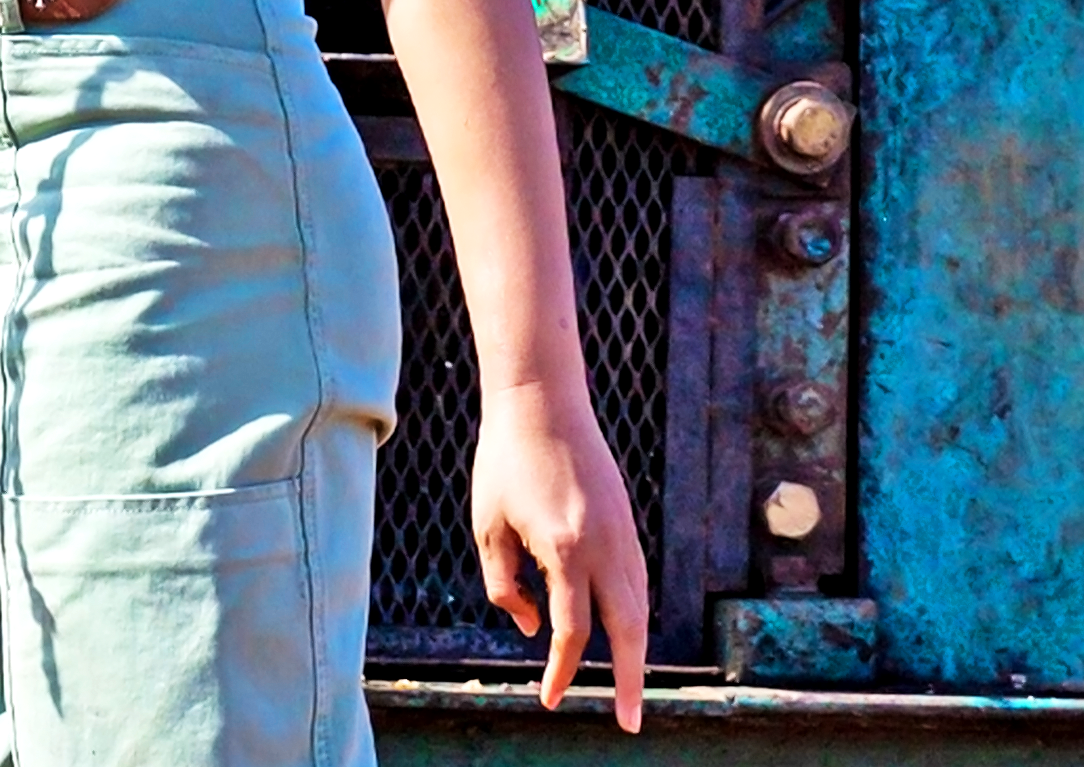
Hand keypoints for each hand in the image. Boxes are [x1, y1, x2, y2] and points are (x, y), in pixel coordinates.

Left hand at [474, 380, 647, 730]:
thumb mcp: (488, 527)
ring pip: (639, 608)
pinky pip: (637, 583)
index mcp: (566, 551)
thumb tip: (530, 629)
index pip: (570, 631)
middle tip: (630, 723)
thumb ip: (504, 586)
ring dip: (635, 650)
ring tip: (626, 686)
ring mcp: (626, 536)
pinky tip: (623, 633)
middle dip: (628, 681)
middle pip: (628, 632)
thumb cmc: (505, 465)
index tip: (547, 699)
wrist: (543, 404)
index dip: (559, 670)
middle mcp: (607, 549)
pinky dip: (632, 614)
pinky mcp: (629, 525)